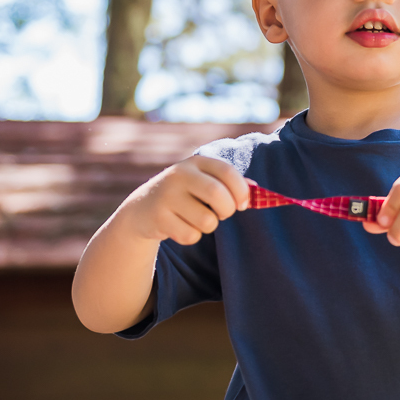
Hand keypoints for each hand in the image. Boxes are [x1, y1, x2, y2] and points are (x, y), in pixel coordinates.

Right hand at [125, 155, 251, 244]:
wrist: (143, 208)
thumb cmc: (185, 194)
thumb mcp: (203, 181)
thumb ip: (228, 184)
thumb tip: (257, 190)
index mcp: (195, 163)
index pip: (227, 172)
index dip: (241, 191)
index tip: (243, 204)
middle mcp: (179, 174)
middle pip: (218, 195)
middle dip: (227, 210)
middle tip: (223, 214)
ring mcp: (166, 195)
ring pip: (207, 220)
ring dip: (209, 226)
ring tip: (197, 219)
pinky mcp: (158, 217)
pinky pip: (190, 235)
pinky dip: (192, 236)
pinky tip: (181, 227)